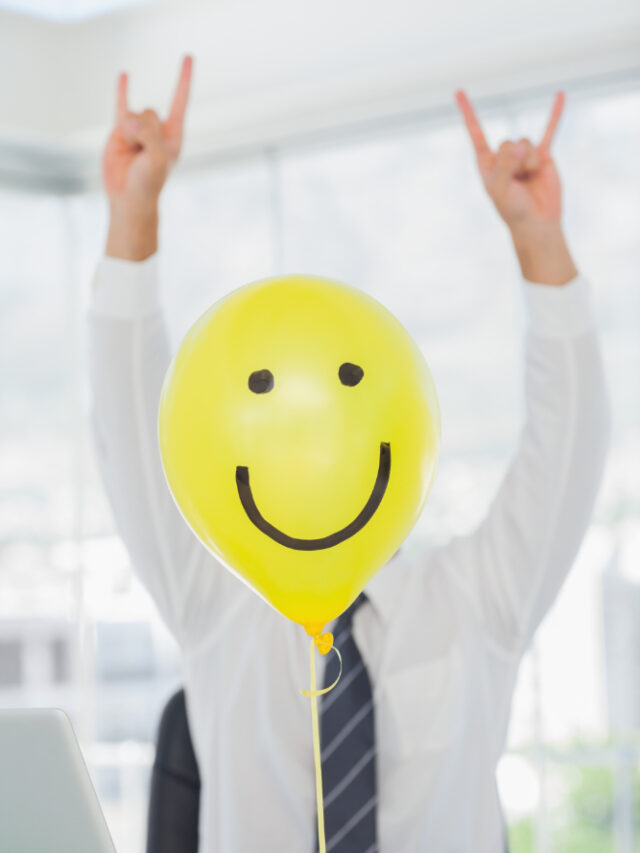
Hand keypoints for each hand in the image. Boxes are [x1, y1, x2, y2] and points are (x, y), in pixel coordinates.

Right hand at [104, 56, 192, 259]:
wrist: (128, 198)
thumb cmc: (148, 182)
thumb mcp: (156, 159)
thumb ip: (148, 134)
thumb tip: (129, 119)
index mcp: (174, 134)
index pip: (180, 100)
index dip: (184, 78)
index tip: (188, 56)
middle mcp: (158, 129)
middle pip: (149, 111)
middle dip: (142, 129)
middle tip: (141, 153)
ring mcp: (139, 128)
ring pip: (132, 114)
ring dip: (128, 132)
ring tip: (130, 153)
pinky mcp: (120, 129)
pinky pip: (120, 104)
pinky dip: (122, 90)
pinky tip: (124, 75)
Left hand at [455, 90, 576, 284]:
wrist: (537, 222)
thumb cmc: (513, 210)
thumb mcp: (500, 189)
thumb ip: (505, 165)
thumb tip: (519, 145)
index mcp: (486, 163)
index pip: (476, 133)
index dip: (468, 113)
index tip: (459, 91)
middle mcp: (504, 156)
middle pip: (507, 142)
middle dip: (514, 161)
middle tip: (517, 181)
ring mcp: (523, 155)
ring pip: (526, 143)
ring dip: (529, 162)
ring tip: (530, 178)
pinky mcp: (543, 156)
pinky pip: (549, 131)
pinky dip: (555, 114)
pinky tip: (560, 95)